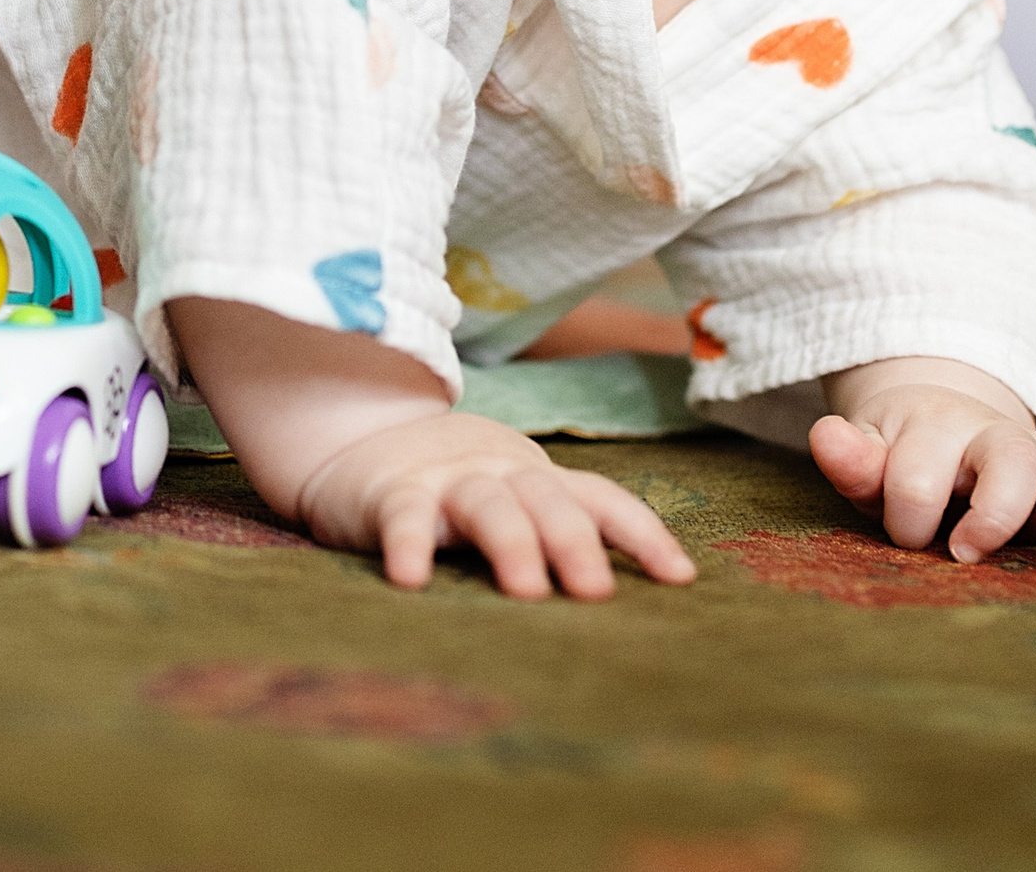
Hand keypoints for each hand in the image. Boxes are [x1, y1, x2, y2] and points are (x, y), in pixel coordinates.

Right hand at [169, 293, 692, 597]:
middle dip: (576, 543)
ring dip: (511, 544)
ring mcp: (445, 479)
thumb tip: (629, 599)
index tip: (679, 578)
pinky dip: (410, 546)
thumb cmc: (453, 485)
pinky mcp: (390, 493)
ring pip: (487, 506)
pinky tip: (412, 581)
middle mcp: (499, 473)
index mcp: (535, 478)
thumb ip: (556, 530)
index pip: (599, 498)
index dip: (641, 532)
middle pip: (547, 500)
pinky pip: (404, 517)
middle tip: (596, 593)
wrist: (356, 435)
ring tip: (527, 592)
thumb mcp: (511, 498)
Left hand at [812, 356, 1035, 576]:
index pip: (920, 473)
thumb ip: (851, 455)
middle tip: (969, 556)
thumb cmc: (902, 452)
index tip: (903, 542)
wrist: (942, 416)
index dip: (906, 516)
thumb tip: (826, 437)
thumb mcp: (869, 451)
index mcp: (935, 427)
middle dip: (995, 509)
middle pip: (1010, 458)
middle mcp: (994, 438)